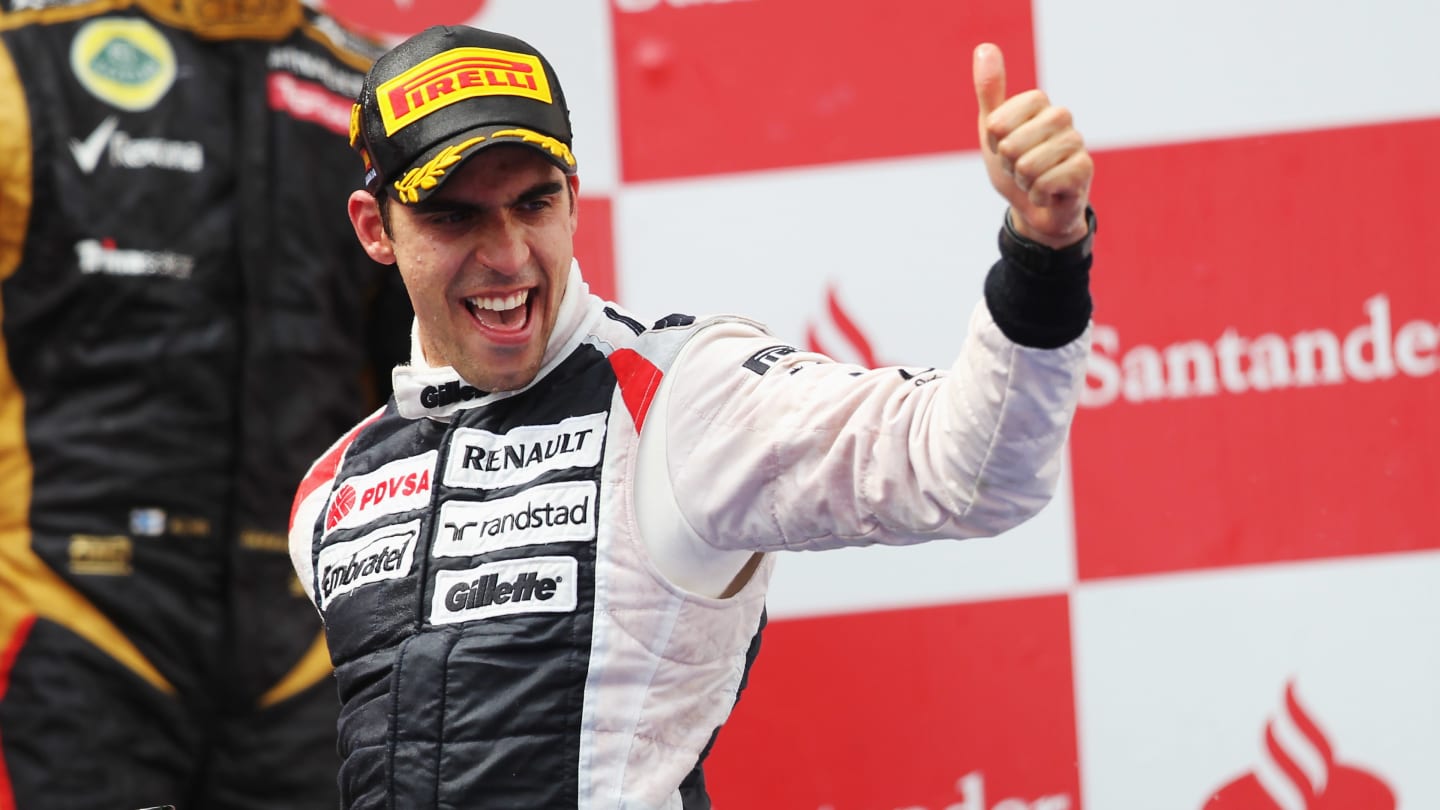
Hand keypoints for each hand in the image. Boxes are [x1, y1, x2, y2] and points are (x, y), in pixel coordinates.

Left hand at [973, 43, 1092, 248]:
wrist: (1034, 207)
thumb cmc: (1013, 165)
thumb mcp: (992, 129)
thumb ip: (989, 91)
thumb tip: (985, 47)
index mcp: (1039, 102)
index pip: (998, 121)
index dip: (994, 141)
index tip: (1003, 147)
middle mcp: (1061, 116)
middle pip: (1012, 145)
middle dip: (1009, 165)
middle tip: (1020, 167)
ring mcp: (1076, 141)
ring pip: (1028, 166)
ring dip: (1023, 181)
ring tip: (1033, 179)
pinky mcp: (1084, 168)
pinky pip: (1045, 183)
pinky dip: (1037, 194)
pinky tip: (1047, 192)